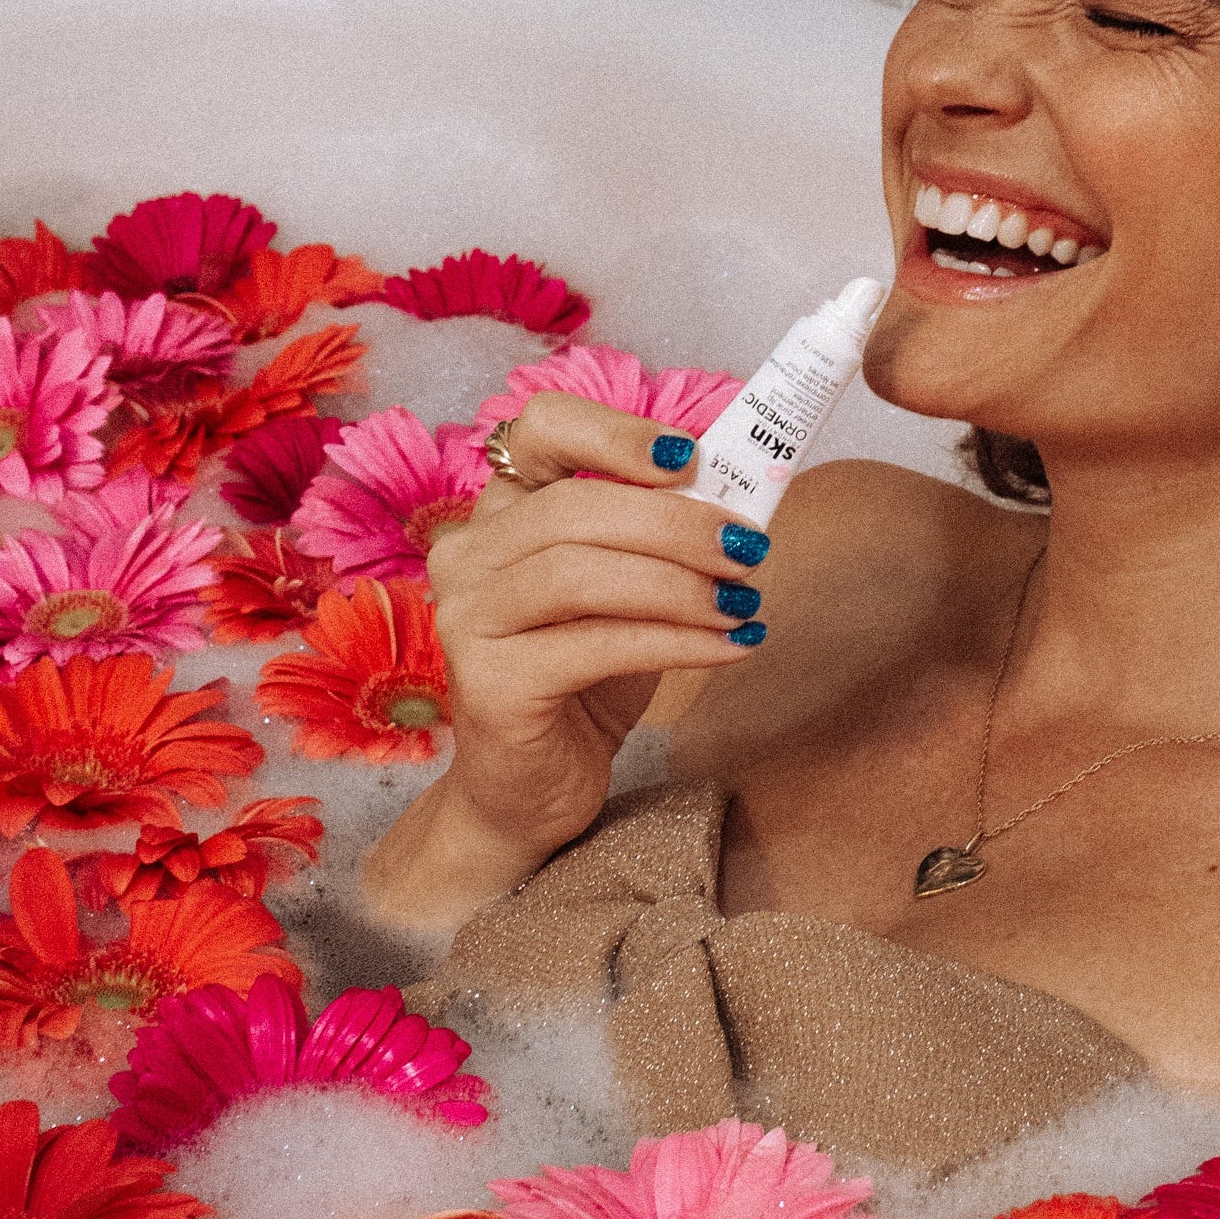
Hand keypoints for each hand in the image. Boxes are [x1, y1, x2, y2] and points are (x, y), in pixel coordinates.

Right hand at [358, 392, 766, 928]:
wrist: (532, 790)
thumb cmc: (587, 674)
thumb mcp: (633, 587)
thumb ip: (667, 535)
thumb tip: (752, 493)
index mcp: (502, 508)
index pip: (540, 428)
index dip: (616, 433)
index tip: (690, 457)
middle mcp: (469, 552)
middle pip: (574, 507)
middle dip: (677, 523)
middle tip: (749, 549)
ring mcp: (467, 618)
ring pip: (580, 573)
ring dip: (680, 583)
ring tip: (743, 602)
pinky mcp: (488, 683)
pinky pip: (595, 645)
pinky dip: (677, 641)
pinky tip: (734, 646)